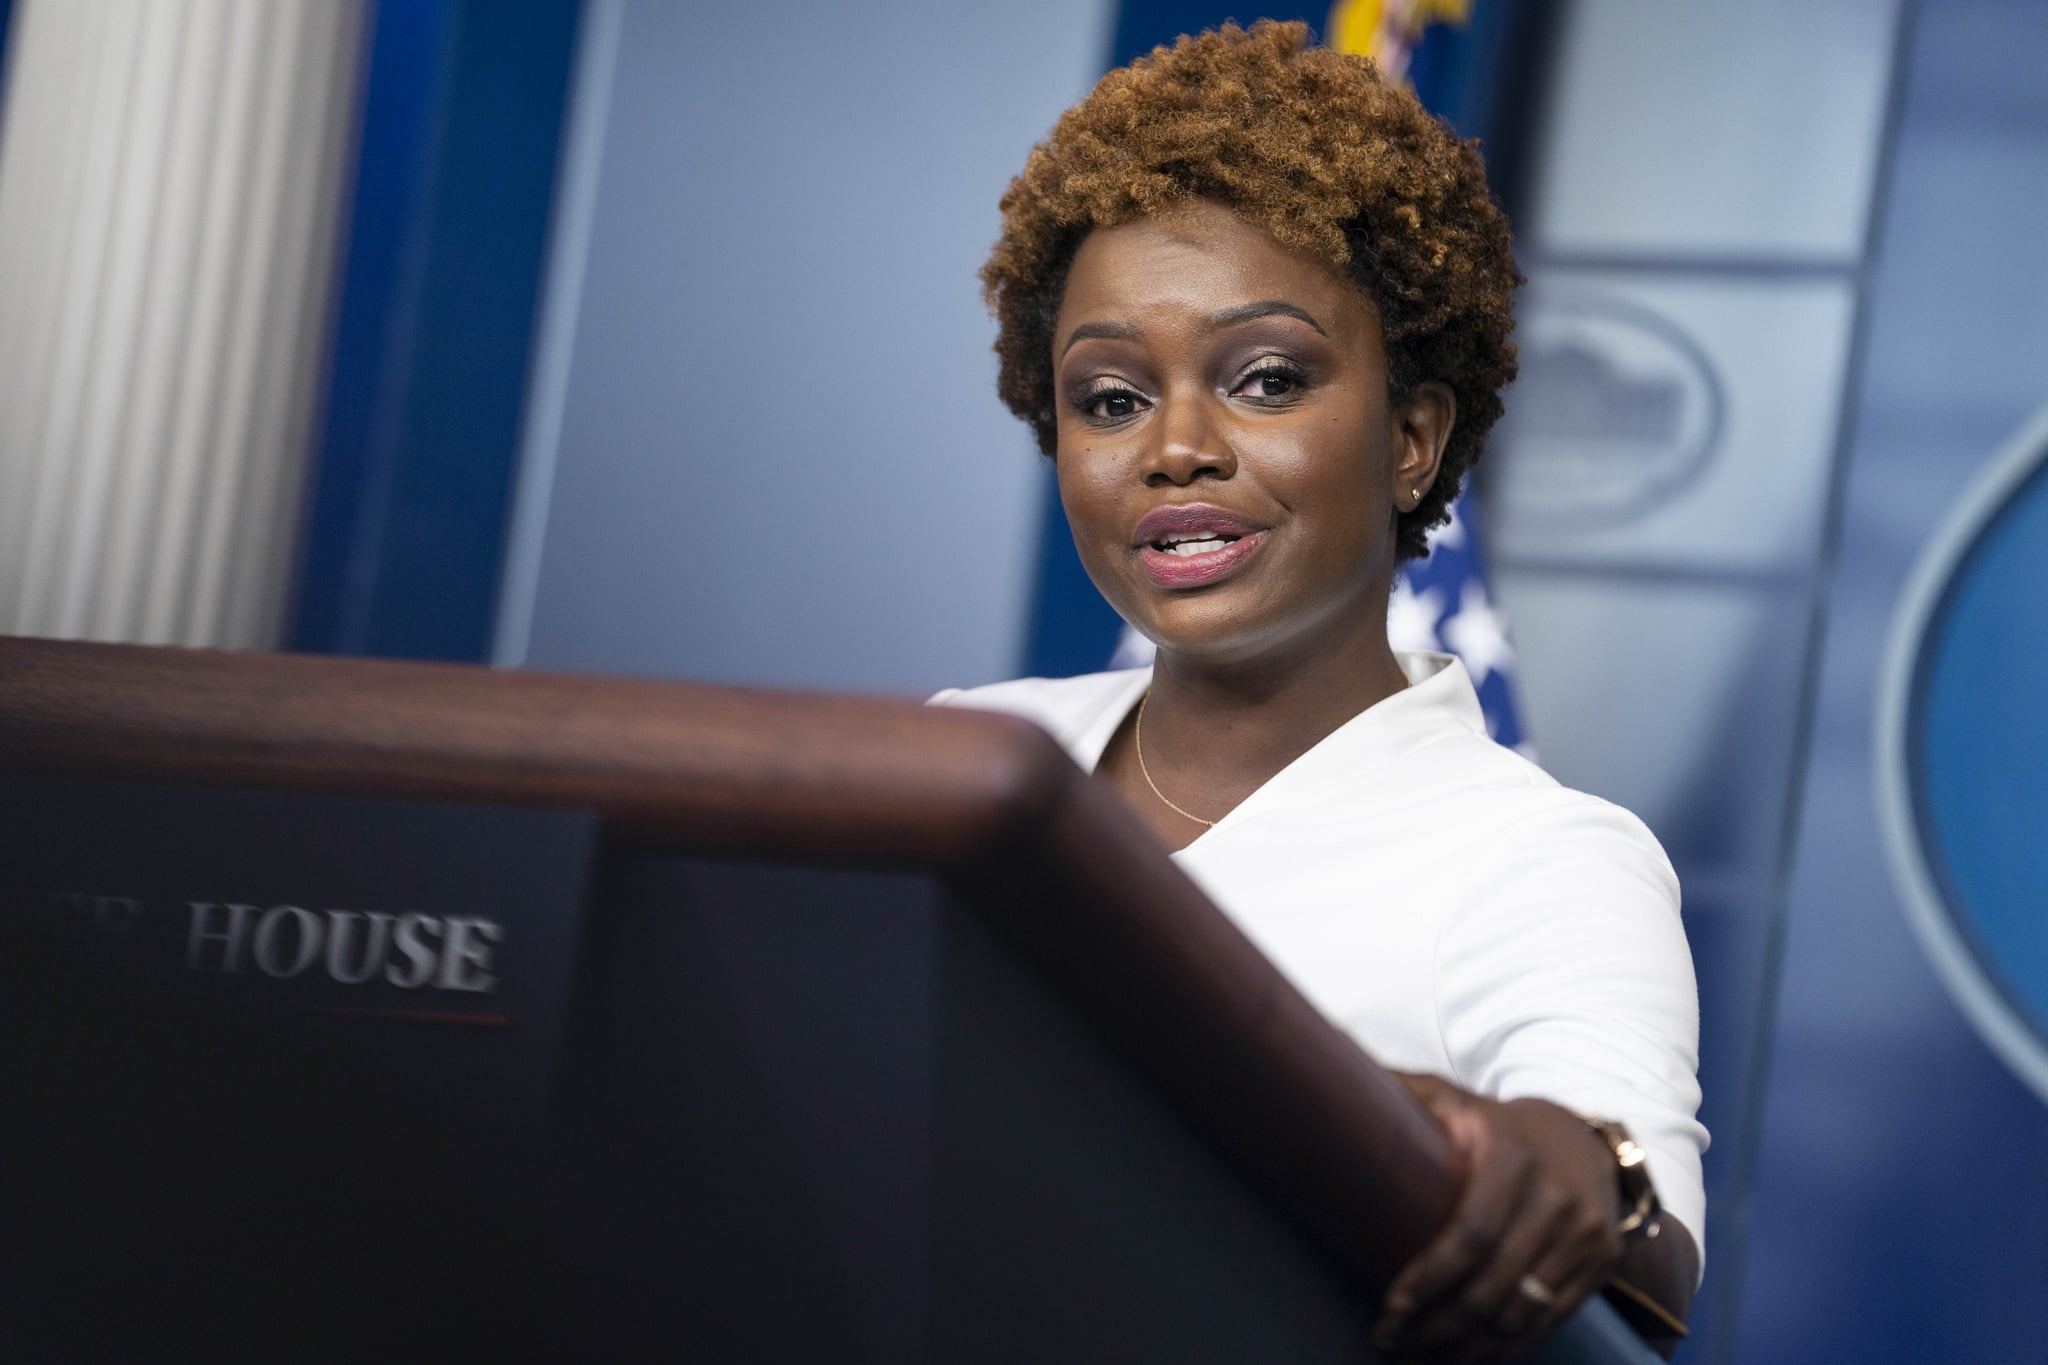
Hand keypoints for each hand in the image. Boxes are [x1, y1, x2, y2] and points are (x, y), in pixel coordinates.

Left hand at [1373, 1075, 1623, 1363]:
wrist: (1583, 1138)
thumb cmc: (1497, 1126)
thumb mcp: (1455, 1100)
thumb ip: (1403, 1092)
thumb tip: (1332, 1070)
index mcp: (1514, 1157)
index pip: (1472, 1231)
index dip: (1431, 1274)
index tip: (1392, 1302)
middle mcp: (1558, 1198)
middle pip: (1492, 1284)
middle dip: (1436, 1323)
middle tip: (1391, 1338)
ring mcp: (1586, 1236)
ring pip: (1519, 1313)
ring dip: (1467, 1345)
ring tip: (1421, 1355)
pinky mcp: (1601, 1264)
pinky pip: (1550, 1320)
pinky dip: (1508, 1347)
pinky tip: (1470, 1355)